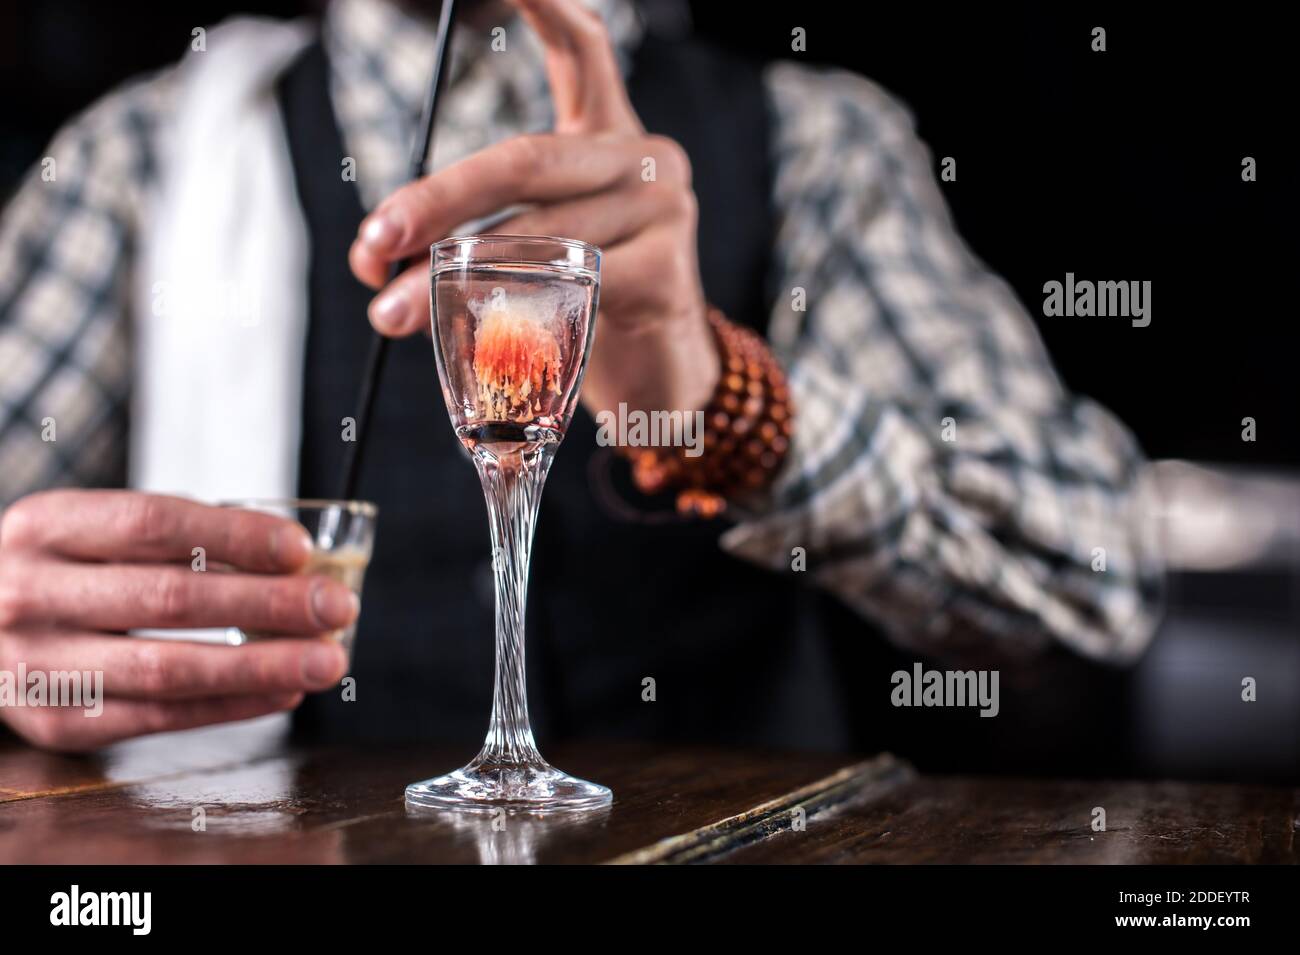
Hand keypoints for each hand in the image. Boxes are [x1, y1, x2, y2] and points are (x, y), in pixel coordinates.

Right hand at [0, 491, 355, 751]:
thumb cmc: (63, 572)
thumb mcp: (91, 532)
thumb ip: (176, 537)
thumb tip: (292, 561)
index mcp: (49, 525)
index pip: (154, 524)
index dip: (235, 536)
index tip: (301, 550)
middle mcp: (33, 593)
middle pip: (170, 598)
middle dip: (268, 604)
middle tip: (336, 607)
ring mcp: (38, 664)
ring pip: (169, 669)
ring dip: (262, 665)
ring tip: (325, 659)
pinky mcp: (56, 721)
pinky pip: (159, 718)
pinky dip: (231, 705)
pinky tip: (282, 692)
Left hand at [349, 0, 719, 416]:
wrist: (663, 375)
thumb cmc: (588, 301)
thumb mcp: (533, 248)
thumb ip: (472, 234)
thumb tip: (376, 256)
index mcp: (608, 135)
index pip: (580, 48)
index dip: (545, 5)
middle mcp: (644, 157)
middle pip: (527, 160)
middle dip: (439, 200)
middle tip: (375, 240)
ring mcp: (664, 210)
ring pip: (542, 232)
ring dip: (456, 275)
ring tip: (393, 311)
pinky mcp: (670, 272)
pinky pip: (575, 286)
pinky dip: (516, 310)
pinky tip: (481, 337)